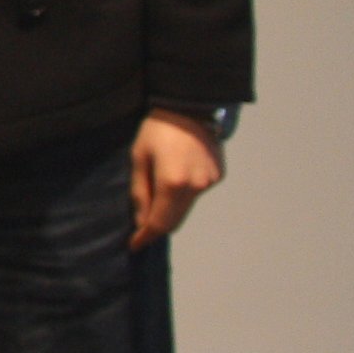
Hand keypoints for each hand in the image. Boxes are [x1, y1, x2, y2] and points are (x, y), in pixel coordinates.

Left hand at [129, 111, 224, 249]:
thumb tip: (142, 221)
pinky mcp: (218, 175)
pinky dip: (184, 193)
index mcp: (173, 183)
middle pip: (176, 220)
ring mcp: (210, 182)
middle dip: (157, 226)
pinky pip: (197, 193)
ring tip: (157, 194)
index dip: (146, 236)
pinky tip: (176, 175)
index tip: (135, 245)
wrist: (189, 107)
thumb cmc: (157, 130)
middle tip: (141, 229)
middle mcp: (196, 187)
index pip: (159, 222)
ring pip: (186, 207)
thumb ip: (141, 192)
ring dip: (171, 208)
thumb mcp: (139, 158)